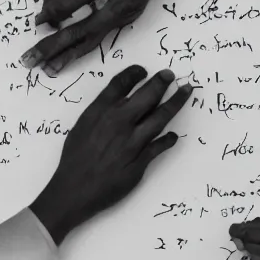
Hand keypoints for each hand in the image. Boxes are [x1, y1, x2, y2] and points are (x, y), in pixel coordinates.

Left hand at [21, 0, 189, 74]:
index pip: (70, 2)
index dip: (50, 13)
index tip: (36, 22)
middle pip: (82, 30)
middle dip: (54, 46)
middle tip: (31, 60)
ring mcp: (129, 9)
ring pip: (95, 38)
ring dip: (70, 55)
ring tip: (50, 68)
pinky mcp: (133, 12)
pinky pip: (104, 32)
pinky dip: (86, 45)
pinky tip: (71, 54)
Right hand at [29, 66, 190, 243]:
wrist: (74, 189)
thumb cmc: (74, 159)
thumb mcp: (81, 127)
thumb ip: (100, 113)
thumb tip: (119, 103)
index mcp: (100, 112)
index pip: (121, 83)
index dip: (135, 73)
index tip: (144, 70)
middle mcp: (118, 122)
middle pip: (147, 95)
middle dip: (162, 82)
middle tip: (170, 76)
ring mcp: (132, 141)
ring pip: (160, 116)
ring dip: (175, 102)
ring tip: (185, 92)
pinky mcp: (140, 160)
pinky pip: (160, 145)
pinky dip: (169, 139)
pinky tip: (173, 135)